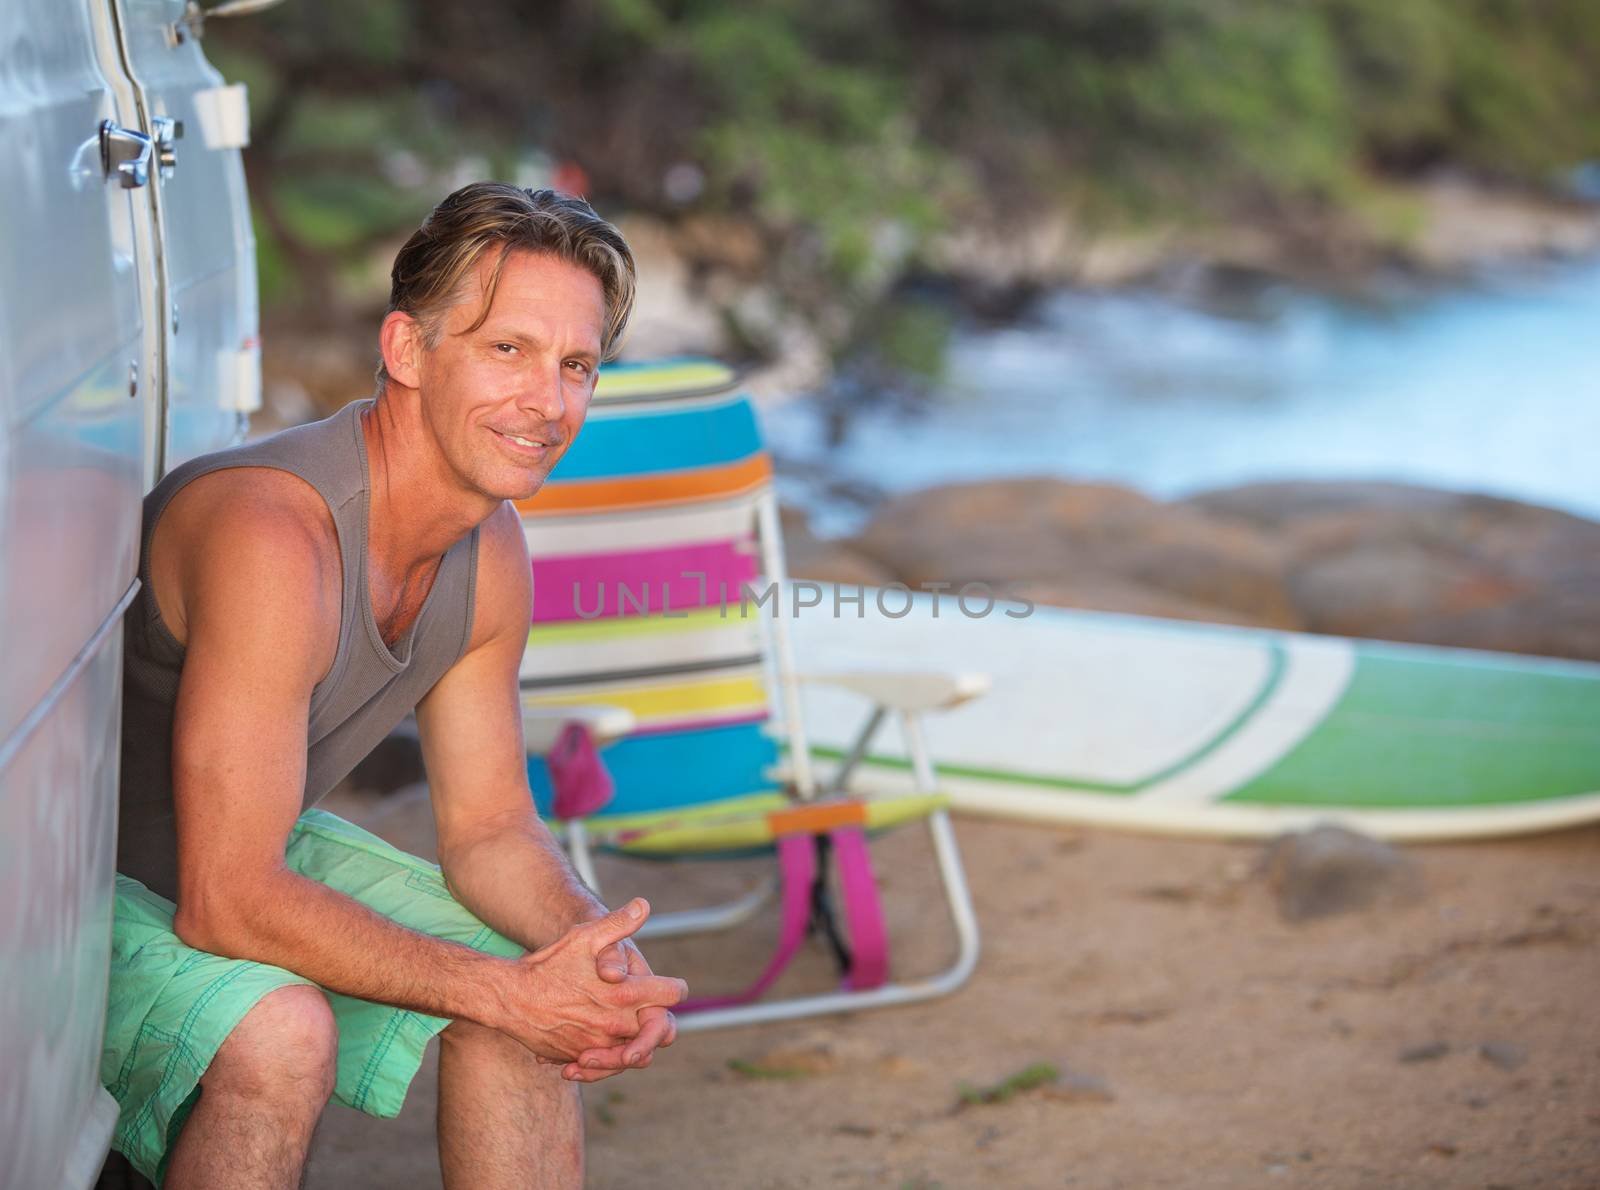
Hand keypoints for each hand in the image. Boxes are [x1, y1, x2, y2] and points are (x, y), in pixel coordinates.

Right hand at [493, 898, 685, 1064]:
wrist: (508, 999)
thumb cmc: (548, 965)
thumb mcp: (584, 937)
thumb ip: (617, 924)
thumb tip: (643, 905)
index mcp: (624, 993)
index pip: (671, 994)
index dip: (674, 988)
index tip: (671, 986)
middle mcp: (616, 1024)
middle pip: (660, 1029)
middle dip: (658, 1018)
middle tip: (651, 1008)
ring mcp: (598, 1046)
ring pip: (635, 1052)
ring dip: (636, 1041)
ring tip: (629, 1028)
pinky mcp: (579, 1059)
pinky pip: (606, 1065)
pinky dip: (609, 1057)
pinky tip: (601, 1044)